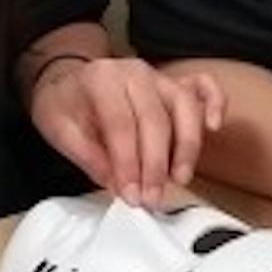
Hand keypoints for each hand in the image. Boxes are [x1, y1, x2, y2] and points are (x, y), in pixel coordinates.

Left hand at [29, 57, 225, 207]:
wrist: (67, 82)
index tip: (130, 195)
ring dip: (187, 146)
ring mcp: (158, 76)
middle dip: (155, 165)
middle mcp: (134, 72)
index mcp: (101, 78)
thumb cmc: (64, 105)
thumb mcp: (56, 129)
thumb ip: (86, 154)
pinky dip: (215, 103)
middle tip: (152, 198)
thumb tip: (115, 182)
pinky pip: (203, 87)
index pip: (121, 124)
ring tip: (180, 179)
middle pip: (155, 119)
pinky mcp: (174, 85)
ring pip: (184, 107)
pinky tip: (214, 127)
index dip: (127, 163)